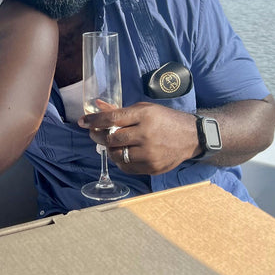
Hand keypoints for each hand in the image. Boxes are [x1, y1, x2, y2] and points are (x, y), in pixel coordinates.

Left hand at [78, 101, 198, 174]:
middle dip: (98, 136)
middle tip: (95, 133)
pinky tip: (123, 153)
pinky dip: (121, 161)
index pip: (112, 119)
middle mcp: (146, 134)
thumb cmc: (165, 119)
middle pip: (112, 139)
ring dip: (110, 150)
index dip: (94, 120)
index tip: (83, 122)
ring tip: (112, 144)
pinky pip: (127, 167)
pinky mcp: (153, 167)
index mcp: (144, 115)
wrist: (192, 136)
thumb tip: (98, 106)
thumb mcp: (145, 109)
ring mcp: (150, 153)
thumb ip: (120, 110)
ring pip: (117, 155)